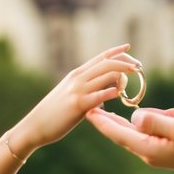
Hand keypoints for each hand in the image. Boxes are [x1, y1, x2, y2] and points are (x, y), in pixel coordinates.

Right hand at [14, 44, 139, 153]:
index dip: (116, 51)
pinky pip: (99, 95)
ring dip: (122, 76)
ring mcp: (78, 90)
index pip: (100, 58)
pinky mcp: (78, 105)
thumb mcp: (71, 95)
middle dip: (125, 63)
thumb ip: (89, 91)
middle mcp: (78, 78)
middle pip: (107, 63)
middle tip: (138, 67)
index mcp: (76, 75)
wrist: (35, 126)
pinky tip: (120, 93)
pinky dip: (112, 91)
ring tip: (130, 82)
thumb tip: (105, 94)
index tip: (128, 48)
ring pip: (106, 75)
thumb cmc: (55, 113)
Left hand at [85, 106, 173, 173]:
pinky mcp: (170, 135)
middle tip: (86, 105)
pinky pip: (147, 125)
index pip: (119, 133)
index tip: (86, 110)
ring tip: (101, 105)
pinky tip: (128, 111)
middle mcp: (151, 146)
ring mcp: (160, 141)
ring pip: (132, 129)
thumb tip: (134, 116)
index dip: (102, 122)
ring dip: (116, 118)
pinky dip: (134, 118)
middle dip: (103, 119)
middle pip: (120, 132)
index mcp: (150, 147)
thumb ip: (157, 122)